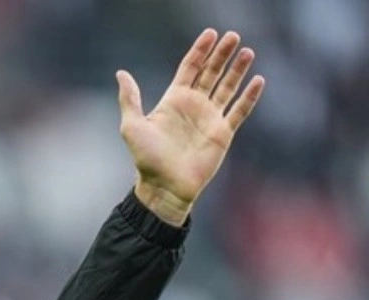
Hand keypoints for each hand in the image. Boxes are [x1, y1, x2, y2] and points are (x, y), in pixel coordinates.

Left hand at [116, 29, 265, 226]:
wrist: (165, 186)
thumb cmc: (146, 159)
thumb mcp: (132, 126)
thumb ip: (129, 99)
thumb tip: (121, 73)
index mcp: (173, 100)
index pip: (190, 68)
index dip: (200, 50)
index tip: (210, 34)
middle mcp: (193, 106)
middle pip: (211, 73)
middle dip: (221, 54)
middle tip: (233, 35)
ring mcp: (210, 118)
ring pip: (227, 87)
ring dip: (237, 70)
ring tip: (247, 51)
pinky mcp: (223, 133)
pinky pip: (240, 110)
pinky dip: (249, 96)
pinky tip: (258, 80)